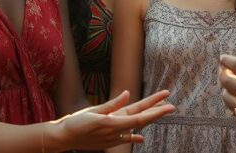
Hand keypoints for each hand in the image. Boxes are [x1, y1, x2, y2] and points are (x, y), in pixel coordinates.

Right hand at [56, 89, 174, 149]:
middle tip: (172, 105)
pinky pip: (124, 137)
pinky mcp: (108, 140)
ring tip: (159, 111)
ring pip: (135, 126)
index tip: (167, 102)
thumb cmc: (76, 123)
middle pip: (142, 121)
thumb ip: (112, 104)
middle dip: (157, 112)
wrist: (63, 138)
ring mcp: (113, 137)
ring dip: (147, 119)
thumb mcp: (94, 111)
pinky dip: (133, 136)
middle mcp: (117, 131)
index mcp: (114, 122)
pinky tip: (139, 137)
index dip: (155, 109)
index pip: (140, 115)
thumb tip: (127, 93)